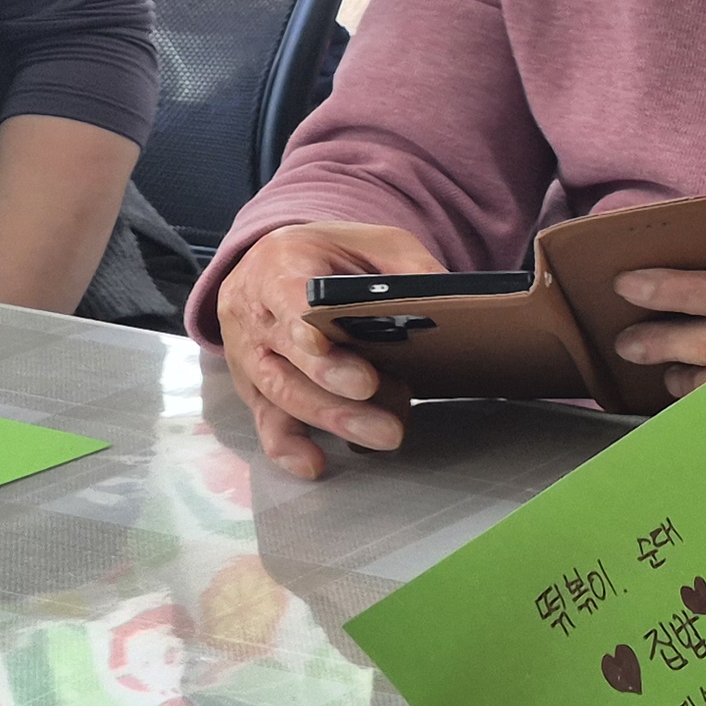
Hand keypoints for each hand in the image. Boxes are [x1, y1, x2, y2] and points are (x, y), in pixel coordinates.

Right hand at [213, 220, 447, 478]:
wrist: (276, 260)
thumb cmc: (332, 253)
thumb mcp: (378, 241)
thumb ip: (410, 268)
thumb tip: (455, 302)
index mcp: (279, 264)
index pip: (289, 300)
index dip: (310, 331)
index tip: (339, 357)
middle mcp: (254, 311)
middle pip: (288, 357)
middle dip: (334, 386)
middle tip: (381, 406)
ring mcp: (250, 352)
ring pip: (281, 392)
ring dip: (332, 419)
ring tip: (384, 435)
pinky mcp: (254, 385)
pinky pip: (266, 418)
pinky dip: (288, 445)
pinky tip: (314, 464)